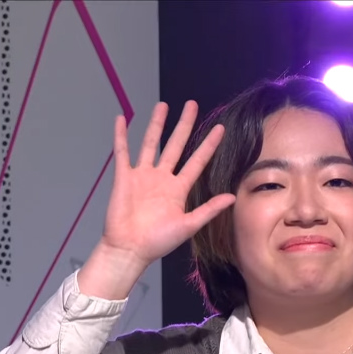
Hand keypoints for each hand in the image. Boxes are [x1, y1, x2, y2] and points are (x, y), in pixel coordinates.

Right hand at [79, 101, 234, 298]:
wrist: (130, 249)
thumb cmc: (158, 242)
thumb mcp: (188, 226)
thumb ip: (208, 210)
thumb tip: (232, 197)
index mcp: (179, 189)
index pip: (197, 161)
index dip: (208, 145)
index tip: (220, 129)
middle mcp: (162, 178)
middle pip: (175, 145)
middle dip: (184, 125)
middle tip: (192, 105)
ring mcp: (142, 176)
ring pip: (150, 144)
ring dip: (156, 125)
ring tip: (163, 106)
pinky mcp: (124, 178)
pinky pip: (122, 153)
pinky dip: (120, 136)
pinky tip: (120, 119)